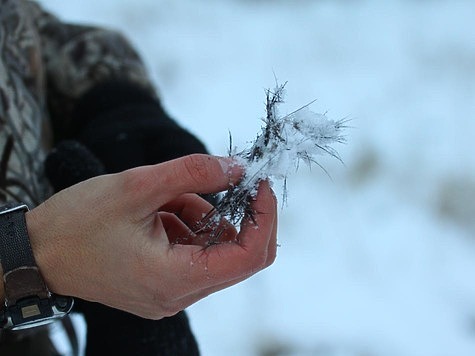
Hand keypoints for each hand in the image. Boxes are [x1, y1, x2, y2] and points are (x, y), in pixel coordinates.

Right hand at [24, 154, 276, 318]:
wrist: (37, 253)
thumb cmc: (76, 223)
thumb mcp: (137, 185)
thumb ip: (194, 173)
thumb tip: (237, 168)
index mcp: (174, 278)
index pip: (248, 258)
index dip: (264, 217)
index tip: (260, 183)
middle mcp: (179, 295)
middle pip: (238, 256)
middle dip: (236, 214)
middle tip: (220, 180)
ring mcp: (171, 293)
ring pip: (216, 250)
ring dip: (204, 216)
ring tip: (166, 200)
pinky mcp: (163, 285)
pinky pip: (196, 252)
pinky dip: (190, 225)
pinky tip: (161, 212)